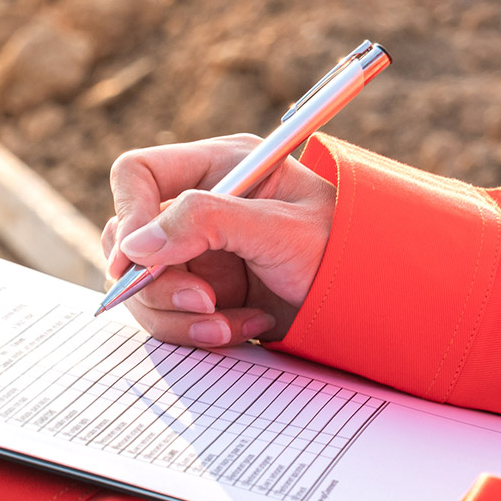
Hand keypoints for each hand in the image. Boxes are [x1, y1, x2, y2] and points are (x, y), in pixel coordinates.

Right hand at [103, 135, 336, 346]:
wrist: (372, 303)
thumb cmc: (343, 250)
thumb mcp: (279, 228)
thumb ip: (206, 222)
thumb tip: (136, 246)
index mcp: (217, 168)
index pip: (138, 176)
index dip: (128, 215)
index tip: (134, 261)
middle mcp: (198, 208)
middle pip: (128, 240)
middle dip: (157, 281)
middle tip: (203, 301)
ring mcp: (197, 254)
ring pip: (142, 287)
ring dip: (179, 315)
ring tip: (231, 323)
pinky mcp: (202, 294)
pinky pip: (168, 318)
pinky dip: (198, 331)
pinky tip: (244, 327)